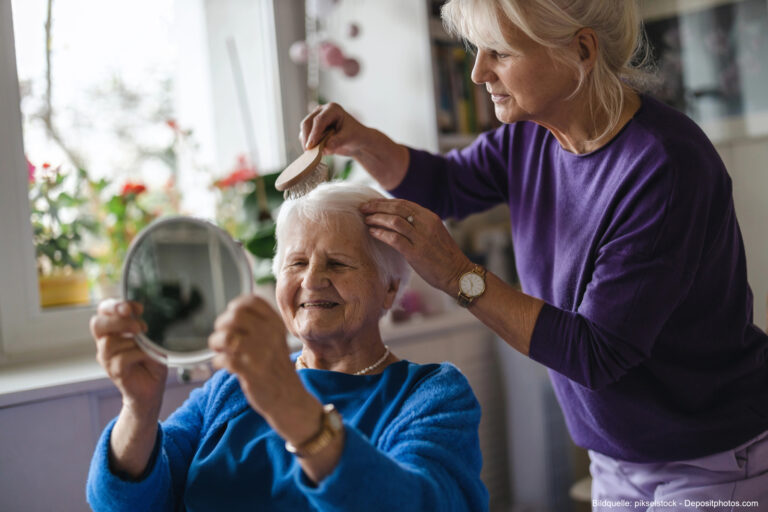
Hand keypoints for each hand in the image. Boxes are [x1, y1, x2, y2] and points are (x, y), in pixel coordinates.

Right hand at [90, 299, 166, 416]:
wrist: (152, 388)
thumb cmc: (151, 360)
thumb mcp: (151, 339)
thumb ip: (144, 328)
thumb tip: (145, 318)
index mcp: (114, 329)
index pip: (104, 310)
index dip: (117, 305)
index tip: (138, 308)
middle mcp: (106, 341)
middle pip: (97, 323)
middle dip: (119, 321)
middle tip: (139, 327)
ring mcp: (107, 357)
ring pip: (108, 342)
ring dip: (131, 341)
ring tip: (145, 345)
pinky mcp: (114, 371)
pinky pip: (121, 359)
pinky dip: (137, 355)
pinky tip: (146, 357)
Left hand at [208, 295, 306, 415]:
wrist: (288, 396)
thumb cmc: (275, 366)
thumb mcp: (275, 338)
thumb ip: (257, 324)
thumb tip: (227, 316)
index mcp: (275, 324)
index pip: (251, 301)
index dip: (235, 308)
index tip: (232, 320)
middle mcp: (270, 335)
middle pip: (235, 316)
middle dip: (221, 325)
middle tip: (222, 338)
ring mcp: (261, 353)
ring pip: (226, 336)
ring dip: (216, 343)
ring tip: (220, 351)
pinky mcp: (251, 372)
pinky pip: (224, 359)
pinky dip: (219, 362)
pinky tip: (225, 366)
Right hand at [300, 102, 367, 156]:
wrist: (356, 141)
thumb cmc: (355, 136)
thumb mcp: (349, 138)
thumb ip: (337, 142)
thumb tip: (325, 148)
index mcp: (332, 109)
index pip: (319, 120)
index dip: (314, 133)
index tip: (311, 146)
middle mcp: (321, 111)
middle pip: (307, 123)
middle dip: (307, 138)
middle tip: (309, 152)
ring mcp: (315, 119)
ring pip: (304, 131)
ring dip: (308, 143)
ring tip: (319, 153)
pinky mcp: (312, 129)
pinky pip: (304, 137)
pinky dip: (309, 145)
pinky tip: (319, 152)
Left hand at [360, 199, 473, 294]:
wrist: (458, 274)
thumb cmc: (444, 256)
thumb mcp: (434, 233)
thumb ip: (419, 225)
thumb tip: (398, 220)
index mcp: (430, 217)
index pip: (404, 203)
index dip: (385, 202)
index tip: (372, 203)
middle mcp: (426, 224)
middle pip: (397, 208)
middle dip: (377, 206)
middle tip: (363, 208)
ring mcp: (421, 238)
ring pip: (394, 221)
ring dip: (377, 218)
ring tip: (366, 219)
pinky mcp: (416, 253)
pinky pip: (394, 239)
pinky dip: (381, 233)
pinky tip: (372, 232)